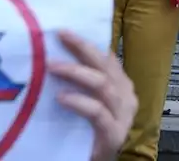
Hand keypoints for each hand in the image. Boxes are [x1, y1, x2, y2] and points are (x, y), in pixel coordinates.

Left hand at [50, 31, 136, 160]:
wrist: (90, 160)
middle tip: (59, 36)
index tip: (63, 31)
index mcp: (121, 86)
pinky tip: (62, 97)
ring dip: (76, 72)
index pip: (105, 58)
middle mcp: (126, 97)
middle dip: (82, 48)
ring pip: (103, 85)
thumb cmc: (84, 131)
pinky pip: (98, 113)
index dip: (85, 43)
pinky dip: (79, 102)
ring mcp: (123, 116)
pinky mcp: (114, 135)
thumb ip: (78, 81)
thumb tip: (54, 54)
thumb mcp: (84, 100)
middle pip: (106, 66)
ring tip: (52, 67)